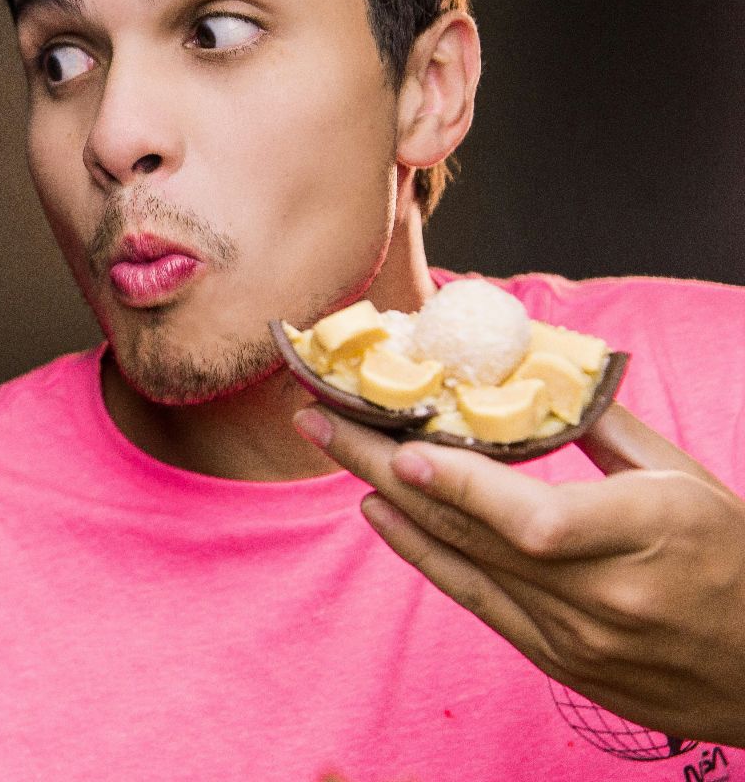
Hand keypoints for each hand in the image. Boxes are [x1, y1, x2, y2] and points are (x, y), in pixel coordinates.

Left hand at [297, 402, 744, 746]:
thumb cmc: (738, 561)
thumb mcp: (686, 482)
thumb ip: (604, 426)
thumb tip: (534, 366)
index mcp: (645, 536)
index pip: (534, 520)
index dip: (462, 488)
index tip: (403, 450)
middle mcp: (602, 594)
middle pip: (473, 529)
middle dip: (385, 469)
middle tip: (323, 419)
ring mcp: (574, 635)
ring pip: (461, 561)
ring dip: (389, 502)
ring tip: (336, 448)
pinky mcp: (555, 659)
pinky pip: (473, 600)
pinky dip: (421, 554)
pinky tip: (378, 513)